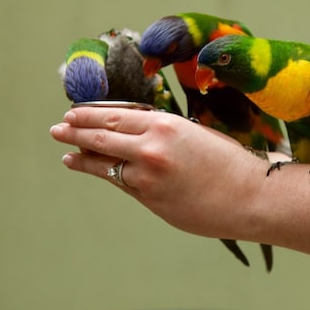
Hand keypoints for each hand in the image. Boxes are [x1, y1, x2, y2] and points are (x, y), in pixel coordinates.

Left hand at [49, 107, 268, 239]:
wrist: (251, 197)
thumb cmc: (231, 164)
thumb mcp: (196, 135)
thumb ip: (164, 134)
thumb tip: (136, 135)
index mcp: (165, 124)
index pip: (117, 115)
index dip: (92, 114)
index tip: (76, 112)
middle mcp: (151, 146)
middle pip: (103, 134)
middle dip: (76, 129)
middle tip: (58, 127)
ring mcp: (147, 174)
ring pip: (104, 159)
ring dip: (81, 151)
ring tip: (64, 146)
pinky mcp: (149, 198)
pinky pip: (118, 180)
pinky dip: (97, 171)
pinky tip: (80, 164)